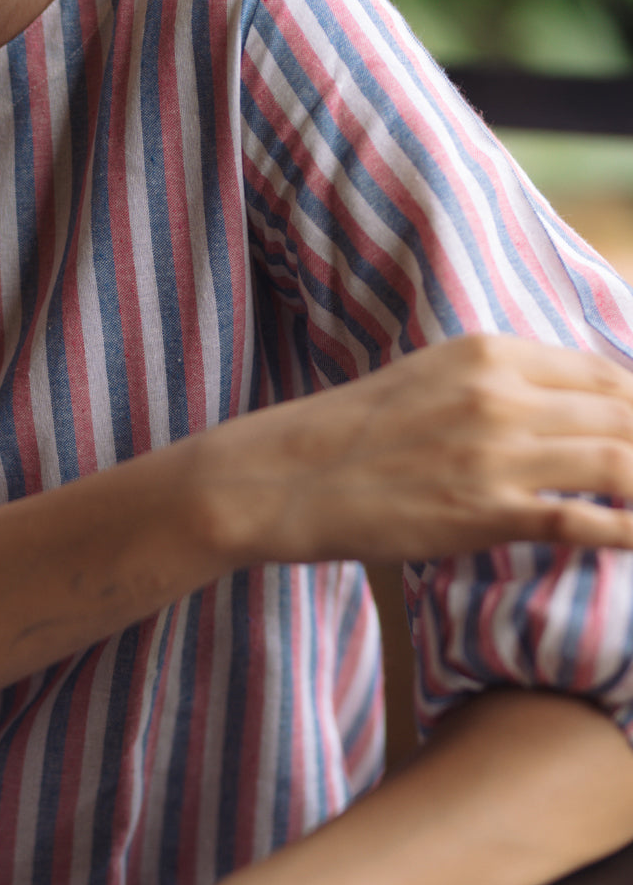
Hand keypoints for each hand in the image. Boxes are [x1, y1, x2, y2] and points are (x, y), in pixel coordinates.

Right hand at [203, 334, 632, 563]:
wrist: (285, 478)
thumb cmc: (350, 434)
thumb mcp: (428, 379)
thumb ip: (495, 382)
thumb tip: (557, 405)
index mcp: (489, 355)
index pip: (604, 375)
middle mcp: (501, 396)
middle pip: (623, 414)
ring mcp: (495, 455)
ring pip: (619, 460)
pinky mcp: (484, 513)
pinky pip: (584, 520)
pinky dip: (627, 529)